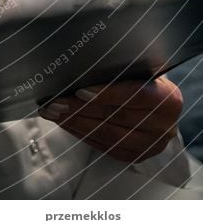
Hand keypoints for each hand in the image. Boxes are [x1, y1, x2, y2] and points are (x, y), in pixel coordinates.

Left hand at [38, 77, 182, 162]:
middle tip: (54, 102)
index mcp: (168, 99)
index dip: (106, 94)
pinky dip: (82, 133)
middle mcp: (163, 126)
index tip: (79, 91)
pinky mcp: (135, 156)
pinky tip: (66, 123)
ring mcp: (150, 145)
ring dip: (75, 123)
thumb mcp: (140, 70)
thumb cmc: (143, 80)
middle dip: (80, 109)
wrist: (160, 104)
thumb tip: (82, 64)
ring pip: (107, 134)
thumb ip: (120, 70)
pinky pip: (104, 146)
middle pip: (115, 117)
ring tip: (53, 112)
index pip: (134, 95)